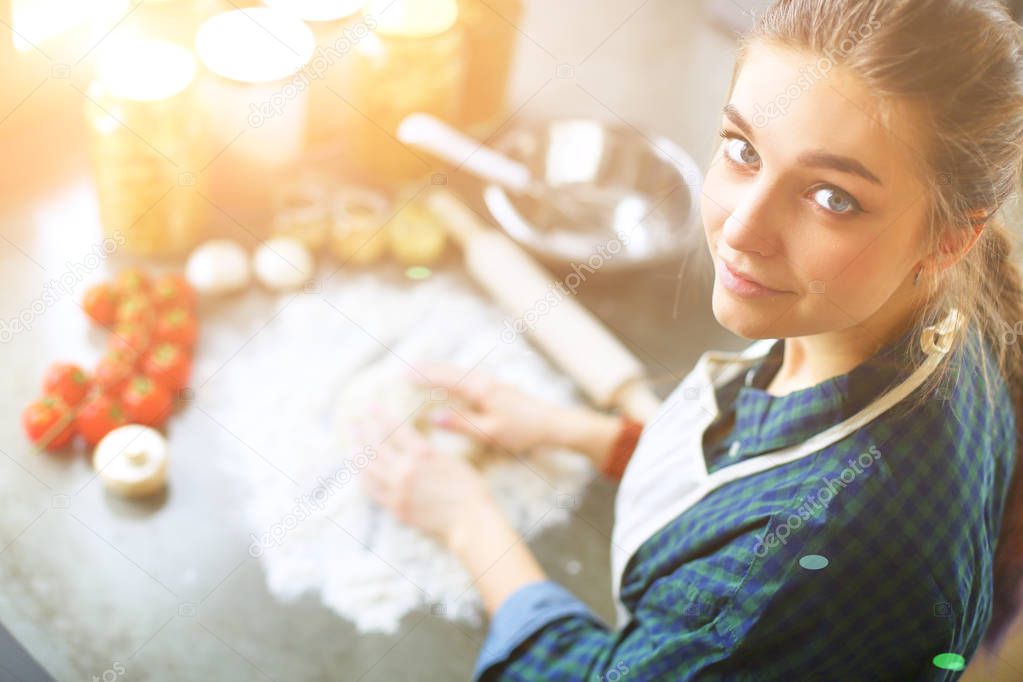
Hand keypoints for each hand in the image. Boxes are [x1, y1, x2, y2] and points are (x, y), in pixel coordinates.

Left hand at [362, 420, 495, 548]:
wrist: (469, 519)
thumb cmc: (468, 487)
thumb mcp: (449, 458)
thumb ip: (425, 449)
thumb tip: (409, 440)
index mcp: (422, 453)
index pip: (394, 428)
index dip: (380, 416)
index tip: (372, 406)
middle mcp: (405, 469)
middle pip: (375, 445)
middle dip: (362, 429)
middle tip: (353, 420)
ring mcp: (397, 489)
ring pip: (368, 467)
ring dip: (357, 452)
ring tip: (351, 443)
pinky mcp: (395, 506)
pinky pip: (372, 490)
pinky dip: (363, 477)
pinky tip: (359, 471)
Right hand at [411, 364, 624, 465]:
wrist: (551, 423)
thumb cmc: (522, 431)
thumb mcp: (489, 433)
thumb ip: (461, 424)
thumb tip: (433, 417)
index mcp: (480, 389)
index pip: (445, 378)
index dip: (423, 376)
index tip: (403, 375)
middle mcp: (484, 380)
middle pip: (449, 370)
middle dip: (427, 369)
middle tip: (403, 369)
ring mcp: (490, 381)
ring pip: (458, 372)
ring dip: (438, 371)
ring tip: (418, 371)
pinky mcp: (495, 387)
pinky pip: (465, 377)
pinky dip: (450, 377)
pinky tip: (445, 382)